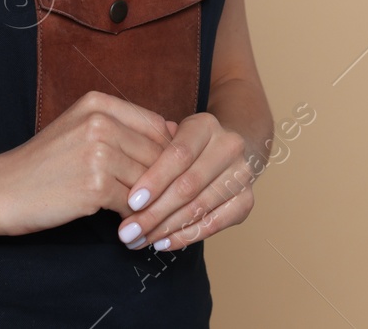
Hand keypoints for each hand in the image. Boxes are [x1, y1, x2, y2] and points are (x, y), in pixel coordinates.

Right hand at [0, 91, 176, 235]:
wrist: (2, 190)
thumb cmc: (44, 163)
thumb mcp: (80, 129)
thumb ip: (122, 128)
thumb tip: (174, 133)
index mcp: (98, 103)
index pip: (156, 125)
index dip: (166, 153)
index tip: (164, 174)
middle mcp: (100, 122)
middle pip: (157, 152)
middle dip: (163, 181)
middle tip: (164, 202)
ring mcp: (97, 152)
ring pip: (149, 180)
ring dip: (152, 202)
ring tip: (150, 216)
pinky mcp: (94, 185)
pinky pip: (134, 203)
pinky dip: (136, 218)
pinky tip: (129, 226)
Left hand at [113, 112, 257, 252]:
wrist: (224, 152)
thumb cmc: (184, 147)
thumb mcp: (167, 137)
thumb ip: (149, 153)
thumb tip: (121, 183)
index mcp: (206, 125)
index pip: (179, 154)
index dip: (154, 180)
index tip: (131, 202)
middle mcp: (229, 146)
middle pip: (188, 185)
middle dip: (154, 212)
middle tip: (128, 232)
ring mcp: (242, 174)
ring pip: (199, 207)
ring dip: (166, 229)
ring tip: (140, 240)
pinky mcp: (246, 200)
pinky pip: (215, 225)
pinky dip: (186, 236)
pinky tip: (163, 243)